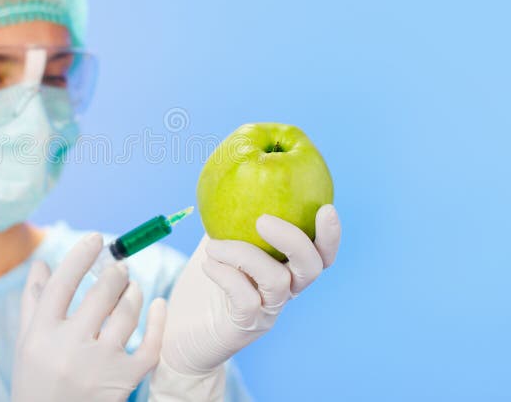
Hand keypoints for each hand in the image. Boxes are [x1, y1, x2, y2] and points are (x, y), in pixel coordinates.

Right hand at [12, 233, 166, 401]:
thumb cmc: (37, 380)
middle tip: (119, 268)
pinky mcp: (124, 381)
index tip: (96, 238)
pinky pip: (151, 344)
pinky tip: (159, 304)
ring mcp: (100, 366)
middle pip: (101, 293)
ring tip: (131, 287)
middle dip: (115, 273)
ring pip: (127, 313)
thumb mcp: (27, 343)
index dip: (81, 256)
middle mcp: (69, 349)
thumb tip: (41, 262)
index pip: (62, 284)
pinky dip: (159, 320)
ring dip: (133, 292)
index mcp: (41, 335)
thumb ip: (33, 302)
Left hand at [149, 205, 340, 400]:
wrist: (180, 333)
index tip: (326, 207)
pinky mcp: (245, 326)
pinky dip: (227, 275)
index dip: (330, 234)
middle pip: (313, 268)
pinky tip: (209, 264)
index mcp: (285, 269)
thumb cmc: (203, 283)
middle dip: (295, 240)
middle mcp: (284, 291)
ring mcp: (267, 311)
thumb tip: (233, 177)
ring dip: (244, 254)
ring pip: (278, 281)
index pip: (320, 253)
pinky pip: (245, 297)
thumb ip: (230, 217)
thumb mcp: (218, 242)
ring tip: (213, 245)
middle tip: (263, 220)